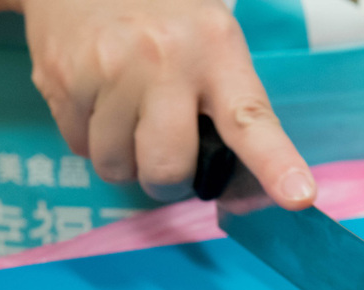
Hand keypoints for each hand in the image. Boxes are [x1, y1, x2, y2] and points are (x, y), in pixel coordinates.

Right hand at [16, 0, 315, 206]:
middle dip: (165, 180)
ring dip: (123, 158)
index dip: (276, 165)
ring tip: (126, 115)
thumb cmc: (163, 17)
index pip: (251, 119)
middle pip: (167, 168)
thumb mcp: (213, 40)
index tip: (299, 197)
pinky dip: (91, 139)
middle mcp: (164, 59)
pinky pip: (80, 148)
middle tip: (164, 154)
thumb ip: (229, 107)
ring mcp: (109, 68)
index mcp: (217, 51)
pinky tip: (97, 101)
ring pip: (117, 167)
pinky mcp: (64, 79)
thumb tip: (241, 193)